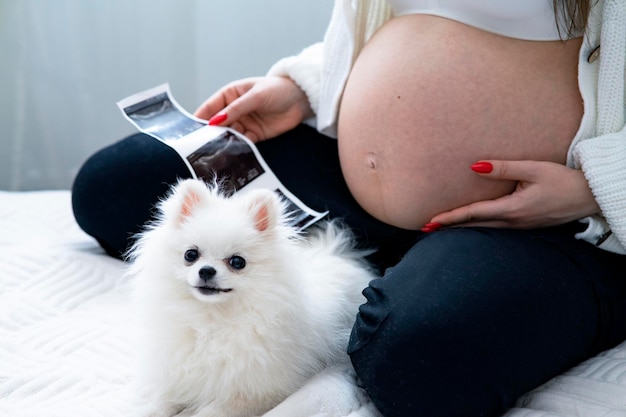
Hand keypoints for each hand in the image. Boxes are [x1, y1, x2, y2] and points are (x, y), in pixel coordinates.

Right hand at [194, 76, 313, 142]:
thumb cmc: (277, 89)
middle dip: (210, 135)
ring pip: (229, 136)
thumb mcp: (255, 96)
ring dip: (223, 144)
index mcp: (230, 95)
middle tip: (199, 147)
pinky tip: (232, 154)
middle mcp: (234, 110)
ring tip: (215, 153)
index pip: (210, 108)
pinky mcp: (255, 135)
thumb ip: (236, 109)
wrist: (302, 98)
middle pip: (217, 125)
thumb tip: (216, 121)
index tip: (190, 131)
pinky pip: (243, 143)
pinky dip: (238, 149)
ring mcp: (244, 123)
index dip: (200, 119)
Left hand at [425, 160, 599, 229]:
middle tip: (425, 229)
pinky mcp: (525, 225)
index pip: (473, 214)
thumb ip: (503, 168)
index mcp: (513, 209)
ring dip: (461, 229)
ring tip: (441, 228)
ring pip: (484, 229)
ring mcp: (519, 227)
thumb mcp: (534, 169)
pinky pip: (495, 228)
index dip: (449, 218)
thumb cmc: (564, 180)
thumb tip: (474, 166)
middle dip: (449, 227)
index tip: (430, 222)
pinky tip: (470, 225)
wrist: (591, 196)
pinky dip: (478, 227)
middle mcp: (513, 222)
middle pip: (473, 226)